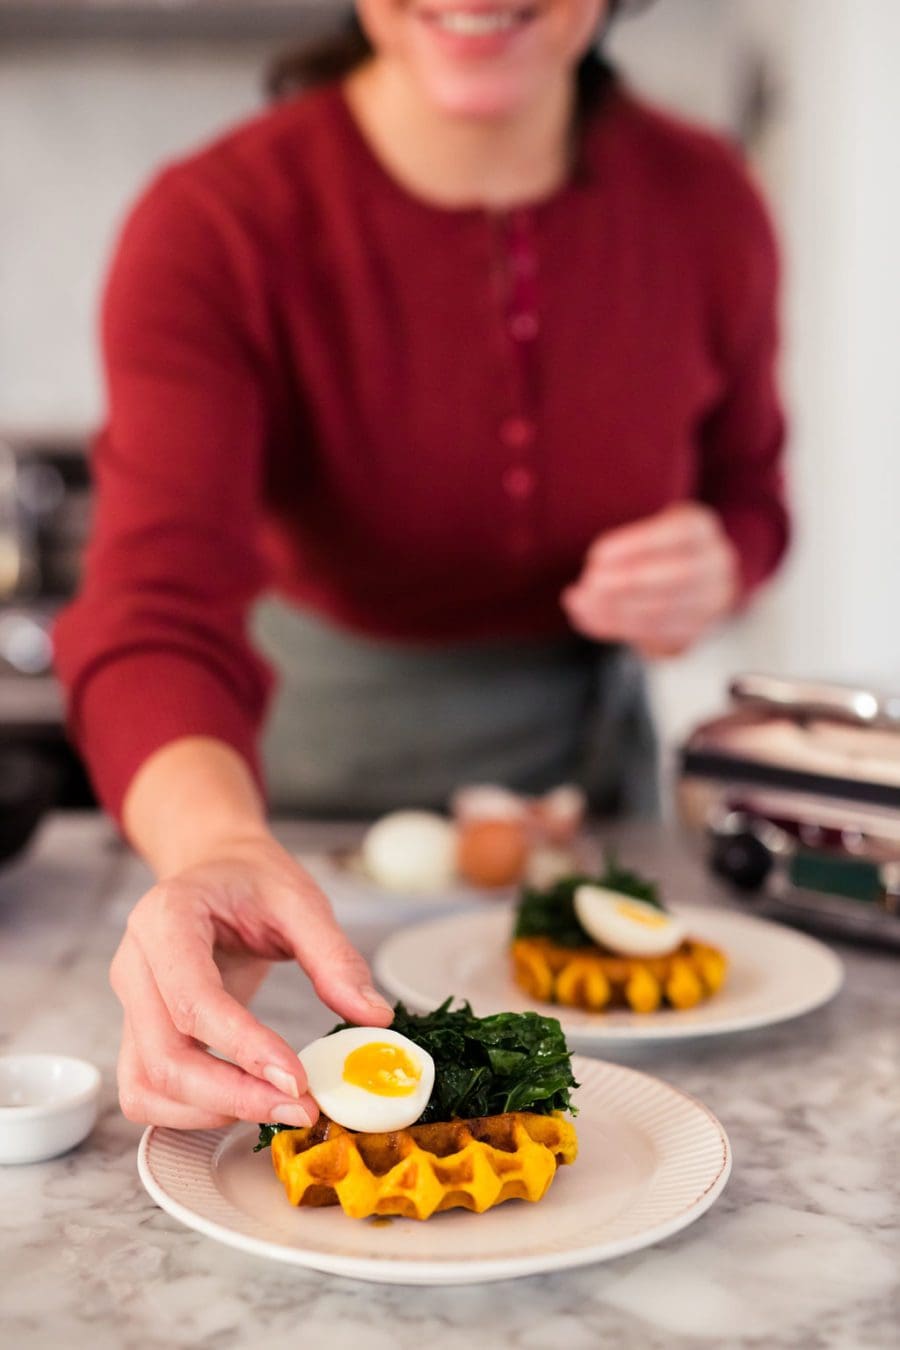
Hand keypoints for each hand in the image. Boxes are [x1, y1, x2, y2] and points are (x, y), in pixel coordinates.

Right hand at [110, 831, 393, 1128]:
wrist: (214, 869)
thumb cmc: (250, 880)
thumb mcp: (300, 900)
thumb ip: (335, 957)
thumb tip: (374, 1017)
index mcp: (167, 919)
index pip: (193, 999)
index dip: (243, 1047)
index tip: (297, 1080)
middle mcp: (135, 965)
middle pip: (165, 1057)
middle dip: (233, 1096)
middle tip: (301, 1107)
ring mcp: (130, 1004)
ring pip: (147, 1086)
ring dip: (211, 1112)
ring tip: (278, 1108)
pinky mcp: (139, 1032)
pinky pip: (146, 1091)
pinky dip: (190, 1112)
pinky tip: (243, 1104)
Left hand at [561, 502, 739, 658]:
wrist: (689, 580)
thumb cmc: (656, 548)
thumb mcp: (646, 529)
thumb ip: (625, 547)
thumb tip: (590, 574)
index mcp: (702, 529)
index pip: (678, 534)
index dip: (635, 546)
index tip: (596, 556)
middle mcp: (716, 566)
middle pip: (677, 577)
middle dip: (625, 584)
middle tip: (588, 585)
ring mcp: (710, 603)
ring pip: (664, 611)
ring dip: (614, 610)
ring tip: (579, 603)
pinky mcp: (692, 633)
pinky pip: (654, 635)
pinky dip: (616, 628)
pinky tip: (589, 619)